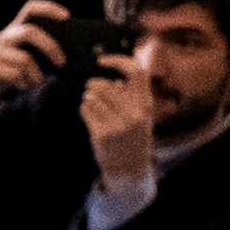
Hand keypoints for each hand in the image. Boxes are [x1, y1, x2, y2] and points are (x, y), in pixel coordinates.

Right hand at [0, 0, 73, 109]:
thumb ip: (35, 52)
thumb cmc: (5, 73)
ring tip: (35, 82)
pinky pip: (16, 75)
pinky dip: (24, 84)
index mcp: (13, 31)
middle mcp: (2, 37)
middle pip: (30, 32)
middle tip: (61, 63)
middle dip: (50, 47)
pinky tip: (21, 86)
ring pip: (25, 59)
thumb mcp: (20, 59)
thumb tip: (61, 56)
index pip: (30, 9)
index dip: (49, 8)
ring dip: (37, 76)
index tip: (66, 16)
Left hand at [76, 50, 162, 198]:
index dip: (117, 60)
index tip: (102, 61)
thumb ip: (133, 95)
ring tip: (92, 104)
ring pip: (92, 97)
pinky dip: (84, 109)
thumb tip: (115, 76)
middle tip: (91, 88)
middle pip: (105, 84)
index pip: (136, 71)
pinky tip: (90, 115)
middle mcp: (134, 113)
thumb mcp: (142, 114)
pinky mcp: (102, 135)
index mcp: (145, 104)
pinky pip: (85, 110)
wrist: (130, 169)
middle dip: (93, 84)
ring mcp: (118, 125)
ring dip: (88, 97)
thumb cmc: (134, 136)